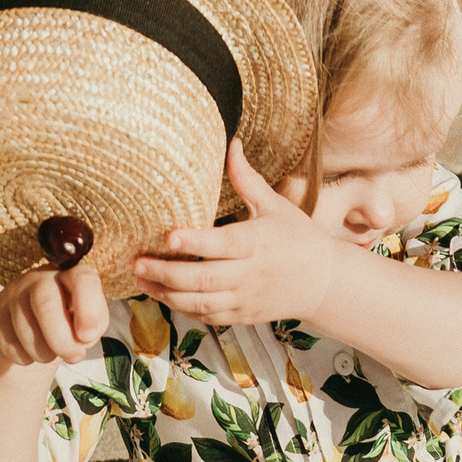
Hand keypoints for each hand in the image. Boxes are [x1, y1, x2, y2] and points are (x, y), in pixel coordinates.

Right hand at [0, 265, 106, 365]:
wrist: (37, 327)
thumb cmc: (72, 321)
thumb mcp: (91, 322)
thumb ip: (93, 326)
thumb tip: (81, 338)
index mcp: (70, 274)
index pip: (82, 279)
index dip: (88, 311)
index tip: (88, 337)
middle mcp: (41, 277)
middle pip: (45, 303)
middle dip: (62, 340)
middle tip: (74, 357)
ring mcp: (15, 292)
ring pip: (26, 328)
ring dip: (44, 353)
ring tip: (51, 353)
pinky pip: (9, 342)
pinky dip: (24, 358)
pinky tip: (30, 353)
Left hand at [131, 141, 338, 326]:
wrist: (323, 282)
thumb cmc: (299, 239)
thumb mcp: (276, 206)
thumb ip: (247, 180)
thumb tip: (232, 144)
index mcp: (257, 243)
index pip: (222, 244)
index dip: (194, 242)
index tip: (169, 236)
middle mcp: (250, 274)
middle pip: (203, 279)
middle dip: (167, 273)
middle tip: (138, 263)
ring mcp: (245, 298)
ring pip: (201, 303)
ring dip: (168, 295)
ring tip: (142, 281)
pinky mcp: (242, 315)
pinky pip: (208, 317)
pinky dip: (184, 309)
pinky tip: (164, 295)